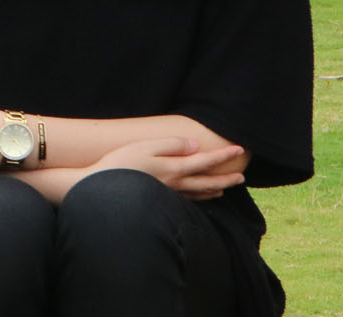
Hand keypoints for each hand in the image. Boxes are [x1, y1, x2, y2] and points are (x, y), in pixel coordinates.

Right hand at [89, 137, 245, 200]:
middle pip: (208, 182)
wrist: (102, 187)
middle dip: (226, 178)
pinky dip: (199, 198)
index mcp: (174, 167)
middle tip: (241, 177)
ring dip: (215, 190)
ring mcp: (169, 194)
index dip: (224, 155)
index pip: (206, 161)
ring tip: (224, 188)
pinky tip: (199, 197)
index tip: (239, 149)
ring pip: (199, 193)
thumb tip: (195, 146)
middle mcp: (176, 183)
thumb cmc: (121, 162)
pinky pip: (188, 199)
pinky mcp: (161, 199)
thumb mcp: (145, 145)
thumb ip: (171, 144)